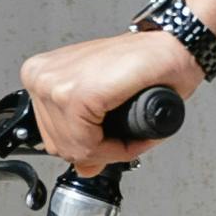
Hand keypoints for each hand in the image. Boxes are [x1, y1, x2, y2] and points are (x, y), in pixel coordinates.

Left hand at [19, 24, 202, 175]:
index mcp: (41, 75)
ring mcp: (54, 84)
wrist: (174, 47)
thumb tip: (83, 167)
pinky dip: (116, 148)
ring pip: (74, 148)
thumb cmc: (145, 64)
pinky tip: (131, 127)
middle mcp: (41, 76)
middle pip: (60, 145)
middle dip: (98, 148)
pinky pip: (88, 144)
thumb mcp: (105, 102)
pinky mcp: (76, 94)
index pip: (52, 136)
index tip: (114, 136)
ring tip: (130, 126)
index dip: (89, 147)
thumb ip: (87, 136)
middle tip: (126, 132)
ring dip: (109, 148)